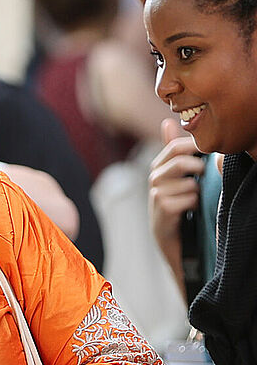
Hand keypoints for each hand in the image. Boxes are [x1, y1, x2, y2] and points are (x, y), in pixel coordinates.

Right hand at [149, 118, 204, 275]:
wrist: (174, 243)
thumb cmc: (178, 207)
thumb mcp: (176, 177)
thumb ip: (172, 150)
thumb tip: (166, 121)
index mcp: (158, 167)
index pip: (175, 146)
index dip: (195, 146)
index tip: (209, 153)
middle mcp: (153, 179)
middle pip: (179, 160)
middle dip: (197, 166)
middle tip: (203, 176)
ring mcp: (155, 195)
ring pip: (188, 181)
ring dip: (197, 190)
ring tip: (194, 199)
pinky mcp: (161, 211)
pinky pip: (188, 198)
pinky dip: (194, 203)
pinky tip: (190, 211)